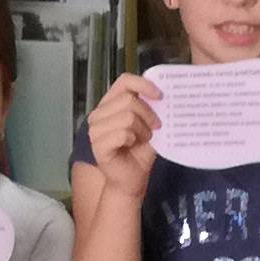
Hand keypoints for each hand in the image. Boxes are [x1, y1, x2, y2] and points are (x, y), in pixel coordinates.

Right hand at [85, 70, 160, 191]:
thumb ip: (152, 108)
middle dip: (148, 114)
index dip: (143, 84)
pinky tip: (131, 146)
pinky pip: (122, 133)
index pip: (124, 81)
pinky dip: (133, 139)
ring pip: (127, 117)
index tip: (160, 96)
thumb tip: (164, 94)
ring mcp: (95, 129)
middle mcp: (99, 114)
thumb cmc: (139, 152)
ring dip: (142, 130)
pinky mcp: (97, 145)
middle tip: (155, 128)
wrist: (132, 179)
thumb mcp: (149, 125)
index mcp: (110, 104)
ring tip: (142, 139)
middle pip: (129, 99)